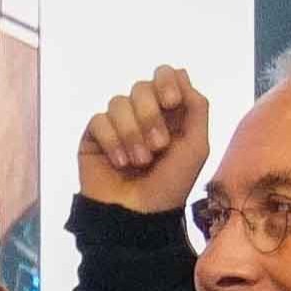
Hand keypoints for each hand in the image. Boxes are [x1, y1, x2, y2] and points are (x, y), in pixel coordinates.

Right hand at [75, 68, 208, 217]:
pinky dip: (112, 142)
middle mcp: (142, 113)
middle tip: (159, 146)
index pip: (165, 75)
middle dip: (151, 116)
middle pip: (141, 86)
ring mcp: (117, 124)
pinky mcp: (94, 137)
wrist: (139, 215)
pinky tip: (120, 163)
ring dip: (132, 133)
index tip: (172, 103)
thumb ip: (197, 107)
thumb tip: (181, 75)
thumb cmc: (171, 184)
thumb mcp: (196, 146)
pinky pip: (99, 121)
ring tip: (139, 162)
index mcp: (169, 112)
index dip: (167, 82)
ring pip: (119, 103)